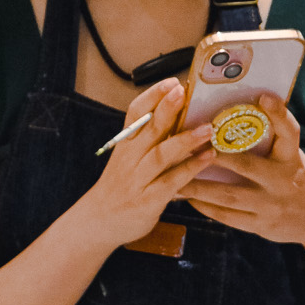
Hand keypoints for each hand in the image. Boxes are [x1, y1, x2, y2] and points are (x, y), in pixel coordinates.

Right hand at [82, 77, 212, 251]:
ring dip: (185, 139)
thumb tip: (180, 119)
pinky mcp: (148, 200)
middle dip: (166, 109)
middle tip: (184, 92)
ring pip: (161, 155)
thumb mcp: (128, 160)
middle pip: (148, 129)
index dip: (153, 96)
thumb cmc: (119, 188)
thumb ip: (149, 142)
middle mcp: (130, 159)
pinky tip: (207, 158)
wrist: (97, 222)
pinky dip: (190, 169)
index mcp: (125, 145)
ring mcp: (138, 180)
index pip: (135, 113)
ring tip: (207, 128)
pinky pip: (171, 182)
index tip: (171, 82)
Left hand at [184, 93, 304, 243]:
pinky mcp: (261, 226)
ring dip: (198, 186)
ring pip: (228, 195)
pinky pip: (228, 216)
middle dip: (214, 156)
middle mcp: (282, 180)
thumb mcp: (292, 155)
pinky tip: (188, 197)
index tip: (263, 97)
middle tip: (186, 144)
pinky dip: (206, 207)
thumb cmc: (296, 177)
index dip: (279, 113)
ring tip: (174, 177)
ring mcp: (271, 206)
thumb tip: (244, 105)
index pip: (290, 131)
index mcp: (292, 158)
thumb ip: (273, 137)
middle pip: (246, 165)